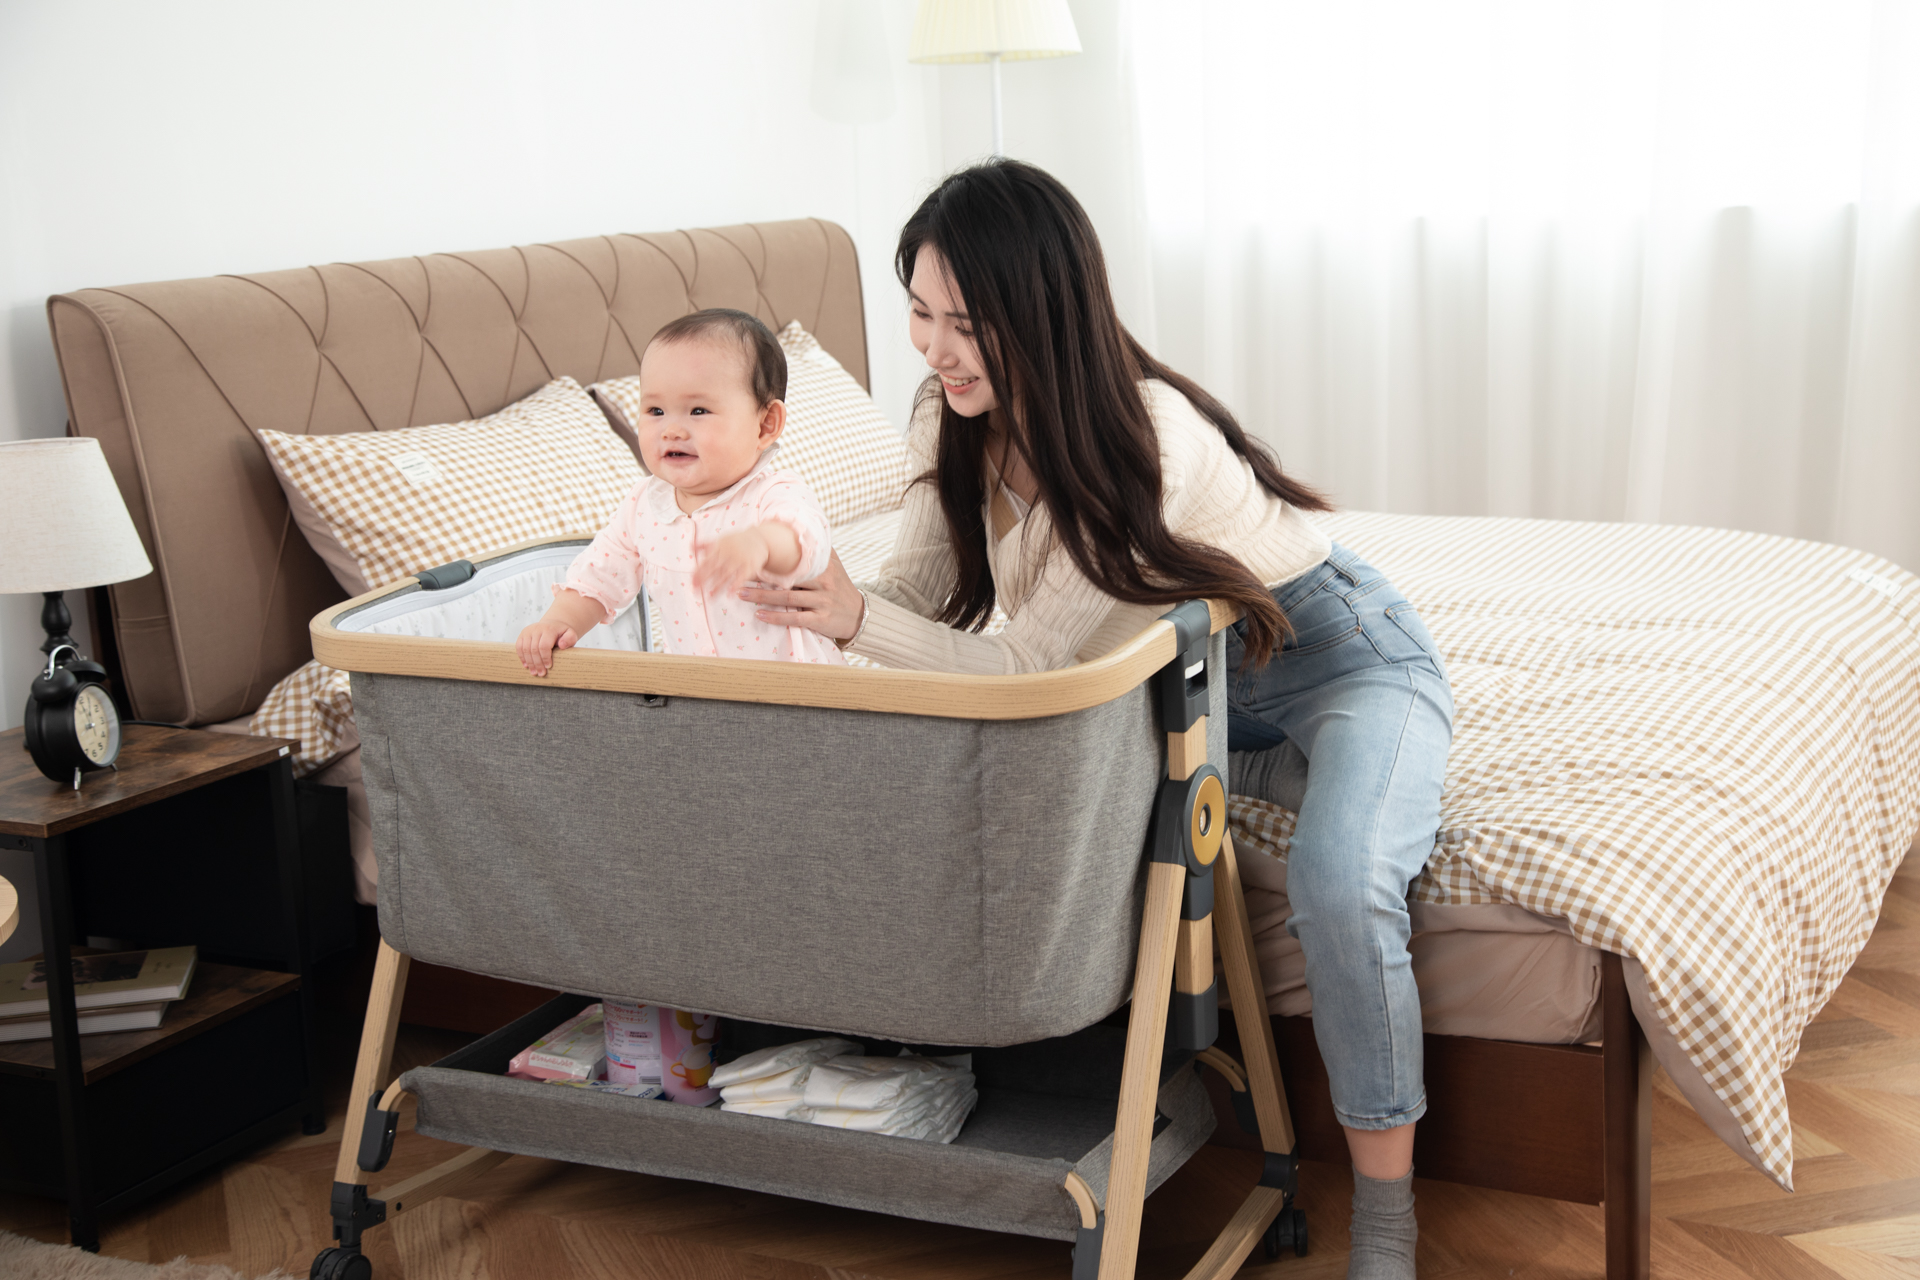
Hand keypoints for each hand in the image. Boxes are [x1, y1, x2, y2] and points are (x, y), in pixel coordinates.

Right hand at [516, 590, 604, 676]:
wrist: (554, 625)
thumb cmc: (562, 633)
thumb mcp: (571, 635)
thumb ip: (569, 639)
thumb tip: (562, 645)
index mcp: (549, 629)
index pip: (544, 646)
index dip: (545, 658)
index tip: (548, 667)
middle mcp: (536, 628)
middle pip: (534, 649)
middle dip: (537, 663)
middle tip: (541, 673)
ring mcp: (528, 631)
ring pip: (525, 649)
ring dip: (529, 662)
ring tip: (534, 672)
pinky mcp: (522, 634)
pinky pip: (518, 647)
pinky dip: (522, 657)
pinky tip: (526, 666)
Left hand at [695, 528, 774, 595]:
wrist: (759, 538)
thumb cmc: (736, 541)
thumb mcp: (721, 540)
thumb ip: (705, 545)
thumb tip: (689, 546)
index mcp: (719, 547)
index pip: (707, 561)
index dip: (698, 572)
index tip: (691, 582)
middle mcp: (729, 553)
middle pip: (714, 569)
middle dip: (704, 580)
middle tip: (695, 592)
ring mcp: (740, 559)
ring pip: (727, 574)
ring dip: (718, 586)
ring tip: (710, 597)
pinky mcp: (751, 565)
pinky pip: (742, 577)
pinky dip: (736, 586)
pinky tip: (730, 595)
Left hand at [739, 549, 863, 641]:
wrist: (860, 615)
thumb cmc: (840, 588)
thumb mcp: (835, 566)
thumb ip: (820, 551)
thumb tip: (804, 528)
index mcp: (824, 568)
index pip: (795, 562)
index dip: (773, 561)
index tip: (753, 558)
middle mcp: (824, 583)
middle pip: (788, 580)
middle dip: (762, 578)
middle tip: (740, 576)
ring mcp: (822, 602)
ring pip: (788, 598)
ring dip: (763, 597)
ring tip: (742, 594)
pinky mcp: (821, 620)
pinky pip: (795, 618)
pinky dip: (776, 617)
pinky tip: (760, 614)